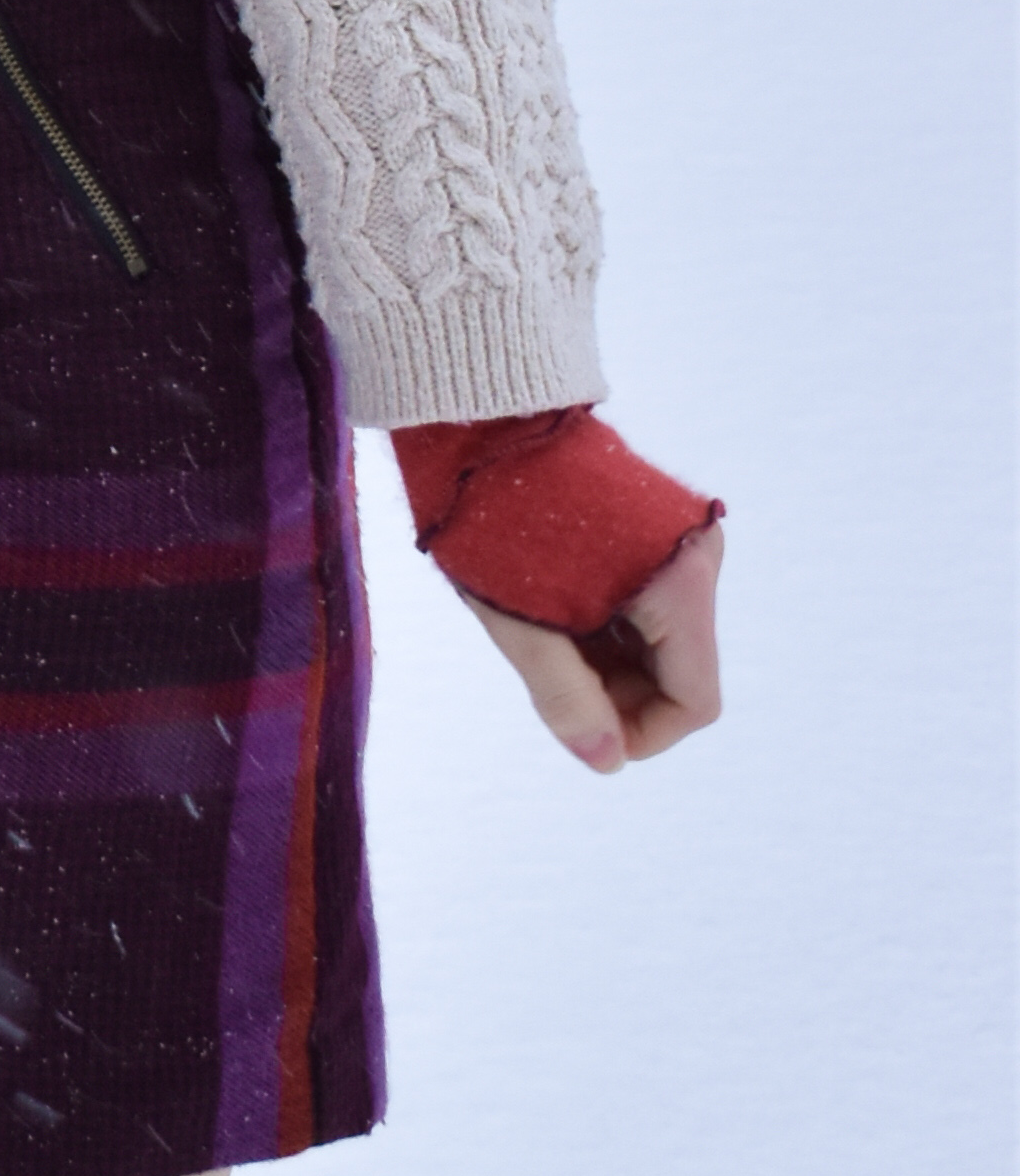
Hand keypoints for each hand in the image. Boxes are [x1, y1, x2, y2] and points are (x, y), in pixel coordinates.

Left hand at [460, 515, 724, 773]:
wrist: (477, 414)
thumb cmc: (491, 517)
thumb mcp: (521, 623)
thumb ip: (566, 697)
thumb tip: (604, 762)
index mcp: (682, 582)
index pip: (695, 702)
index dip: (640, 733)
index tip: (579, 730)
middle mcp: (698, 556)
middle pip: (678, 670)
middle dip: (617, 693)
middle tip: (543, 677)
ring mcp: (680, 536)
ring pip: (659, 637)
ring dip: (606, 658)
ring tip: (538, 632)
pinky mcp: (655, 523)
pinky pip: (645, 599)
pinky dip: (606, 621)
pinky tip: (552, 607)